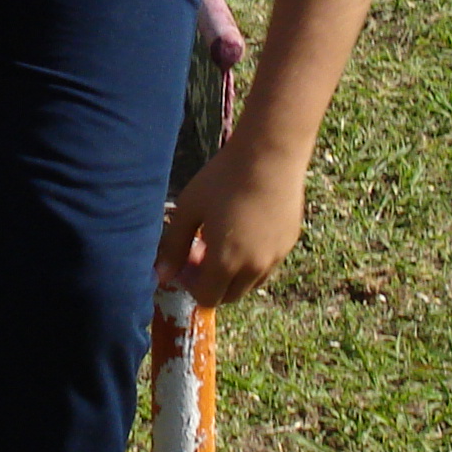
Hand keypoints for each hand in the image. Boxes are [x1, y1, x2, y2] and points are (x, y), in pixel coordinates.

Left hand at [154, 136, 307, 308]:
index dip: (192, 284)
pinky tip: (244, 228)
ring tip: (224, 239)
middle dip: (212, 282)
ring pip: (250, 282)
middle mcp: (254, 267)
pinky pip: (266, 265)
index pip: (207, 298)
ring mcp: (276, 256)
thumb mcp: (189, 209)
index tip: (187, 259)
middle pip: (229, 295)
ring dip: (234, 274)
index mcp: (226, 262)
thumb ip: (172, 246)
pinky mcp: (290, 243)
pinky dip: (252, 260)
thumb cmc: (223, 179)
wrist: (270, 154)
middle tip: (202, 250)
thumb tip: (161, 276)